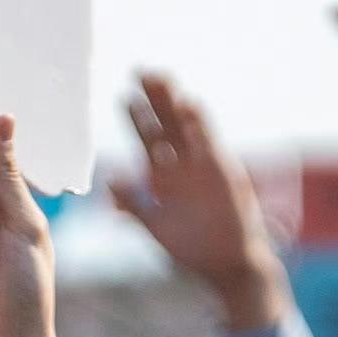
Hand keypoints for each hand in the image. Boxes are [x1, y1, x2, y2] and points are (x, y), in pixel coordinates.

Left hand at [102, 68, 283, 316]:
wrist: (228, 265)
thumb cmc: (192, 250)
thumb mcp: (156, 227)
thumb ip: (134, 205)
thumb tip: (109, 184)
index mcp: (163, 178)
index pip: (148, 139)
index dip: (136, 117)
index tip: (123, 96)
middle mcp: (182, 166)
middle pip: (166, 124)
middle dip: (154, 99)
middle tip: (140, 71)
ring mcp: (202, 166)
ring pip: (186, 126)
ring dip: (174, 103)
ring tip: (162, 77)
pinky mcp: (221, 171)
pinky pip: (209, 143)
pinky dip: (199, 125)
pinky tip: (188, 104)